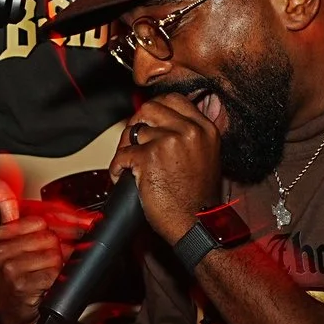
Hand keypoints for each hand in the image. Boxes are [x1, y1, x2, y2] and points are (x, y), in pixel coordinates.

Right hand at [0, 179, 94, 323]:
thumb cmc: (15, 278)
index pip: (39, 221)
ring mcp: (10, 268)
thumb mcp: (9, 242)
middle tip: (45, 264)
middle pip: (49, 237)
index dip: (52, 231)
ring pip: (53, 254)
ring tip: (43, 275)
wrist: (16, 313)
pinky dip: (55, 281)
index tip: (52, 242)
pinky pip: (53, 273)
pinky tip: (44, 286)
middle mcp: (1, 250)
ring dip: (55, 267)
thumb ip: (7, 210)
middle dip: (54, 251)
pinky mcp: (21, 285)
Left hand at [108, 95, 220, 244]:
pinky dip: (116, 167)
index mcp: (205, 129)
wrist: (195, 223)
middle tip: (132, 139)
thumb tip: (166, 120)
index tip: (147, 120)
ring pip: (134, 131)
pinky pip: (122, 154)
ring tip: (127, 163)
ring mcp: (169, 141)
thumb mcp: (206, 156)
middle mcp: (189, 131)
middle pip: (150, 108)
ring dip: (125, 147)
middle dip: (136, 122)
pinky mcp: (149, 157)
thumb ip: (191, 134)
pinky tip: (121, 176)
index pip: (174, 100)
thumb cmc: (198, 198)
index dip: (155, 108)